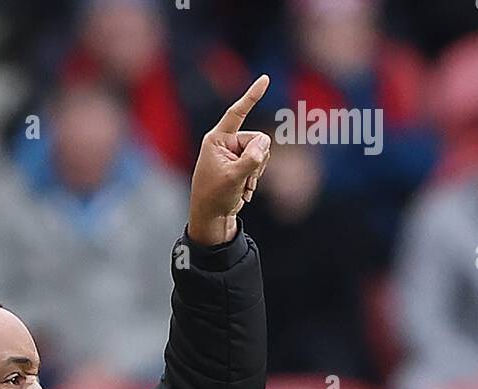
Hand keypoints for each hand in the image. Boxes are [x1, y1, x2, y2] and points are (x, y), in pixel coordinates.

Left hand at [187, 74, 270, 246]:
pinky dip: (254, 179)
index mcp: (217, 140)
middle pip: (257, 139)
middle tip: (245, 179)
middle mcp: (225, 143)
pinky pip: (259, 164)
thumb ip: (252, 158)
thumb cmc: (215, 198)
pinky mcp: (240, 166)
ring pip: (261, 152)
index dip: (252, 96)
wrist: (211, 220)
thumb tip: (266, 143)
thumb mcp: (234, 177)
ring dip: (256, 172)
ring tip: (242, 187)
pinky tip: (243, 192)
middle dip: (257, 159)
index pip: (237, 113)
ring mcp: (233, 155)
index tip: (265, 79)